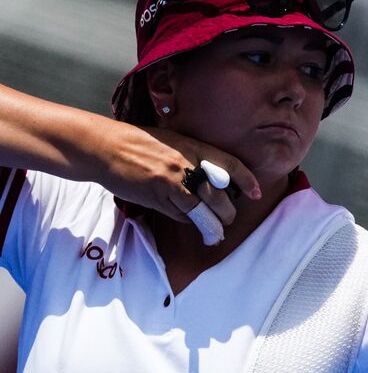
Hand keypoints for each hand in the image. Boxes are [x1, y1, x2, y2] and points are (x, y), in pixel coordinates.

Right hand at [97, 122, 260, 226]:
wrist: (105, 148)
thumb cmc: (140, 143)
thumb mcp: (175, 141)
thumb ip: (196, 156)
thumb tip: (216, 178)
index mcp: (194, 147)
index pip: (230, 165)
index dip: (247, 181)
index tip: (256, 193)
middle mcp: (185, 165)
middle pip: (218, 196)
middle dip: (227, 212)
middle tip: (229, 218)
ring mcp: (170, 183)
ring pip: (201, 211)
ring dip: (211, 224)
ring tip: (216, 231)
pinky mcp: (156, 198)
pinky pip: (180, 215)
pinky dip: (187, 220)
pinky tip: (189, 221)